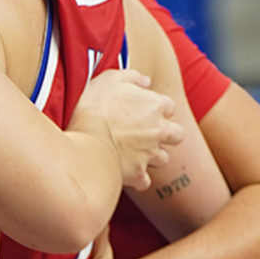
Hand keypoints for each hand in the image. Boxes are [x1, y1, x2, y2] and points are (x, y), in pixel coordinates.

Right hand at [71, 70, 181, 190]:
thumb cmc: (94, 105)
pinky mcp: (138, 174)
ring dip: (151, 156)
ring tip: (131, 153)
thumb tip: (146, 82)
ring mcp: (150, 154)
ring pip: (162, 159)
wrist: (82, 138)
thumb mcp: (111, 78)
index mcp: (156, 105)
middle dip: (165, 134)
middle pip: (177, 135)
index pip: (169, 107)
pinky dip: (136, 178)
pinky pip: (144, 181)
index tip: (142, 110)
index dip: (156, 108)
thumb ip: (133, 77)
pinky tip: (122, 172)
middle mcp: (159, 131)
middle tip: (145, 133)